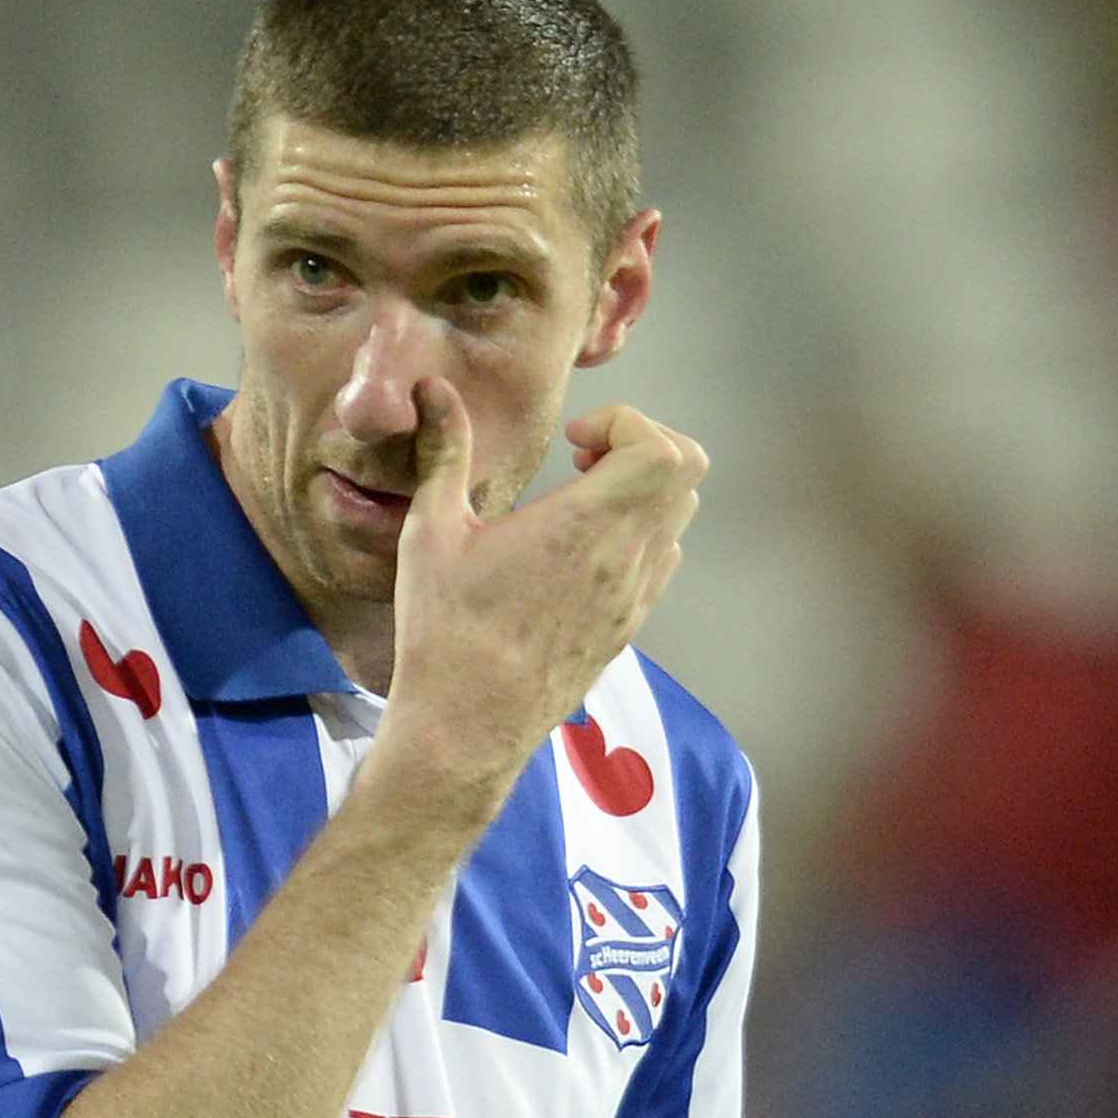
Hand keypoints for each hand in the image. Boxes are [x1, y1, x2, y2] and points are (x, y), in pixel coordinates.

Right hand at [372, 379, 703, 813]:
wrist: (468, 727)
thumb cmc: (446, 632)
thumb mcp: (432, 531)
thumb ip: (444, 451)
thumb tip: (431, 390)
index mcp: (585, 525)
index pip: (660, 448)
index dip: (624, 423)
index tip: (573, 438)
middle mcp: (625, 559)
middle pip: (687, 472)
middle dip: (642, 444)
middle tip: (585, 456)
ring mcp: (634, 598)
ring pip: (681, 516)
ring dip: (645, 489)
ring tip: (583, 497)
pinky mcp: (627, 628)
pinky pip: (663, 560)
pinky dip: (642, 533)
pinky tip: (584, 547)